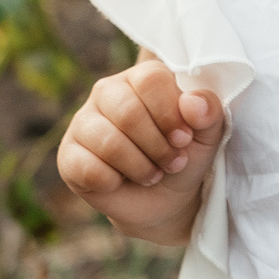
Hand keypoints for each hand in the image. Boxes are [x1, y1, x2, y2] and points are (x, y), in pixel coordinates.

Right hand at [57, 57, 226, 245]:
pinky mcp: (68, 155)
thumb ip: (209, 113)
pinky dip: (113, 182)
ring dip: (140, 167)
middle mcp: (108, 92)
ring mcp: (83, 122)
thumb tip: (193, 102)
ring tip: (152, 174)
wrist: (165, 200)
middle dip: (157, 147)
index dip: (170, 114)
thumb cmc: (184, 156)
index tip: (184, 139)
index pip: (151, 79)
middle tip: (172, 162)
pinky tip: (120, 182)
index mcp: (141, 77)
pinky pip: (87, 167)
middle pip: (128, 111)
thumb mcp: (207, 136)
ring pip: (108, 141)